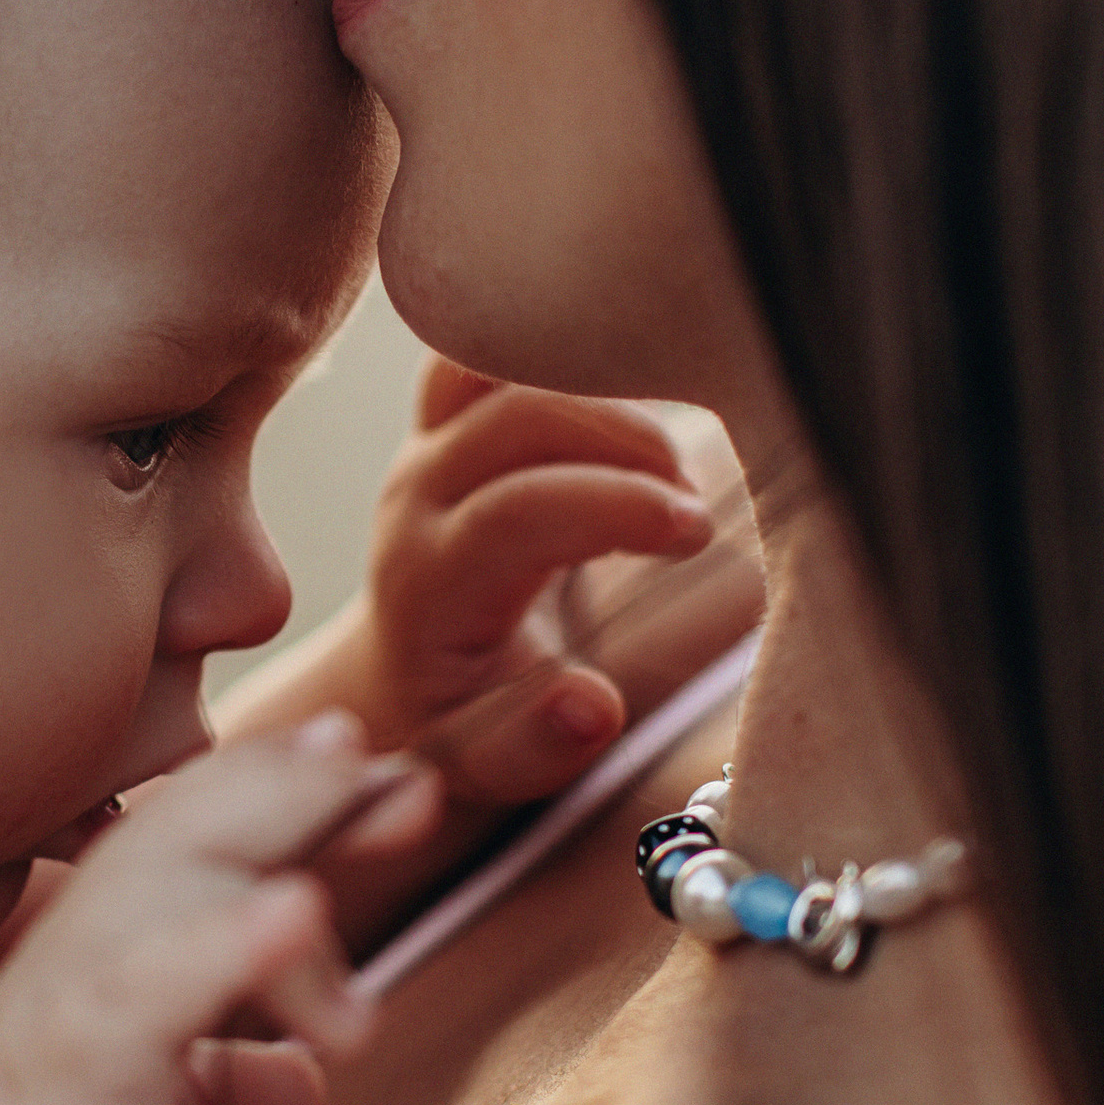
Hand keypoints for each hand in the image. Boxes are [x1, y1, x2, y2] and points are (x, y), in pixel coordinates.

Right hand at [0, 719, 430, 1104]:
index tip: (393, 778)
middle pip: (189, 831)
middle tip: (399, 763)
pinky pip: (144, 994)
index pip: (204, 848)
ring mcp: (61, 1009)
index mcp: (105, 962)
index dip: (294, 801)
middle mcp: (75, 958)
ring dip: (275, 832)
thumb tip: (300, 1083)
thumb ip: (226, 1096)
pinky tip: (296, 913)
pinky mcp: (63, 1081)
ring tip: (363, 793)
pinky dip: (221, 946)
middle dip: (297, 786)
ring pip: (165, 882)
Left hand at [351, 361, 715, 794]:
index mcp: (428, 584)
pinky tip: (641, 398)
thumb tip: (592, 704)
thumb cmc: (466, 716)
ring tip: (673, 469)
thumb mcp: (493, 762)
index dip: (610, 507)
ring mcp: (429, 440)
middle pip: (516, 418)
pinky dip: (572, 353)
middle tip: (695, 510)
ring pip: (508, 364)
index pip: (514, 514)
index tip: (695, 532)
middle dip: (625, 444)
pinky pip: (497, 342)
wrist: (408, 671)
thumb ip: (538, 744)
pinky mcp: (448, 408)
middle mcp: (418, 496)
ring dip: (610, 397)